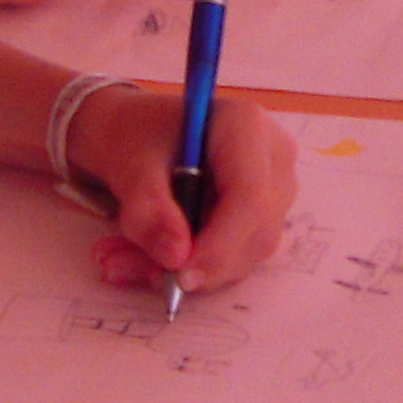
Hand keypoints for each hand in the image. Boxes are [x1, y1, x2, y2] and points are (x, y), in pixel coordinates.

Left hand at [67, 84, 299, 293]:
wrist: (142, 134)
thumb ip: (149, 209)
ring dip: (192, 270)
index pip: (250, 196)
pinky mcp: (265, 216)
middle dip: (202, 264)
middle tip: (145, 274)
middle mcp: (274, 158)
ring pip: (249, 251)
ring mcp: (276, 189)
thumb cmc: (138, 136)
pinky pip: (240, 255)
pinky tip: (150, 259)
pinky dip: (195, 267)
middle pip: (257, 230)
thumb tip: (176, 258)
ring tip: (125, 261)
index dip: (220, 246)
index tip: (179, 276)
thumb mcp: (130, 166)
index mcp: (246, 126)